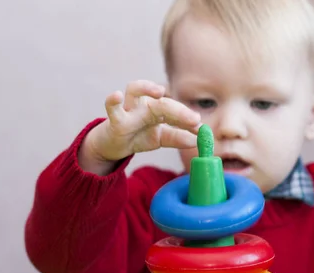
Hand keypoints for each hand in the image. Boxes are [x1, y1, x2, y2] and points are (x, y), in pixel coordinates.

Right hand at [79, 80, 200, 174]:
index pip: (176, 111)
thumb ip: (178, 138)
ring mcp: (128, 109)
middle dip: (179, 110)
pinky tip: (116, 95)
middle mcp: (145, 104)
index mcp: (158, 109)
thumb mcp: (161, 139)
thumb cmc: (138, 136)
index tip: (201, 128)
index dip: (188, 118)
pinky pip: (112, 107)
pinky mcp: (114, 119)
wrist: (113, 144)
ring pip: (134, 90)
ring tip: (159, 91)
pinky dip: (112, 101)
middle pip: (162, 102)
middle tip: (194, 120)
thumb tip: (198, 140)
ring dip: (146, 87)